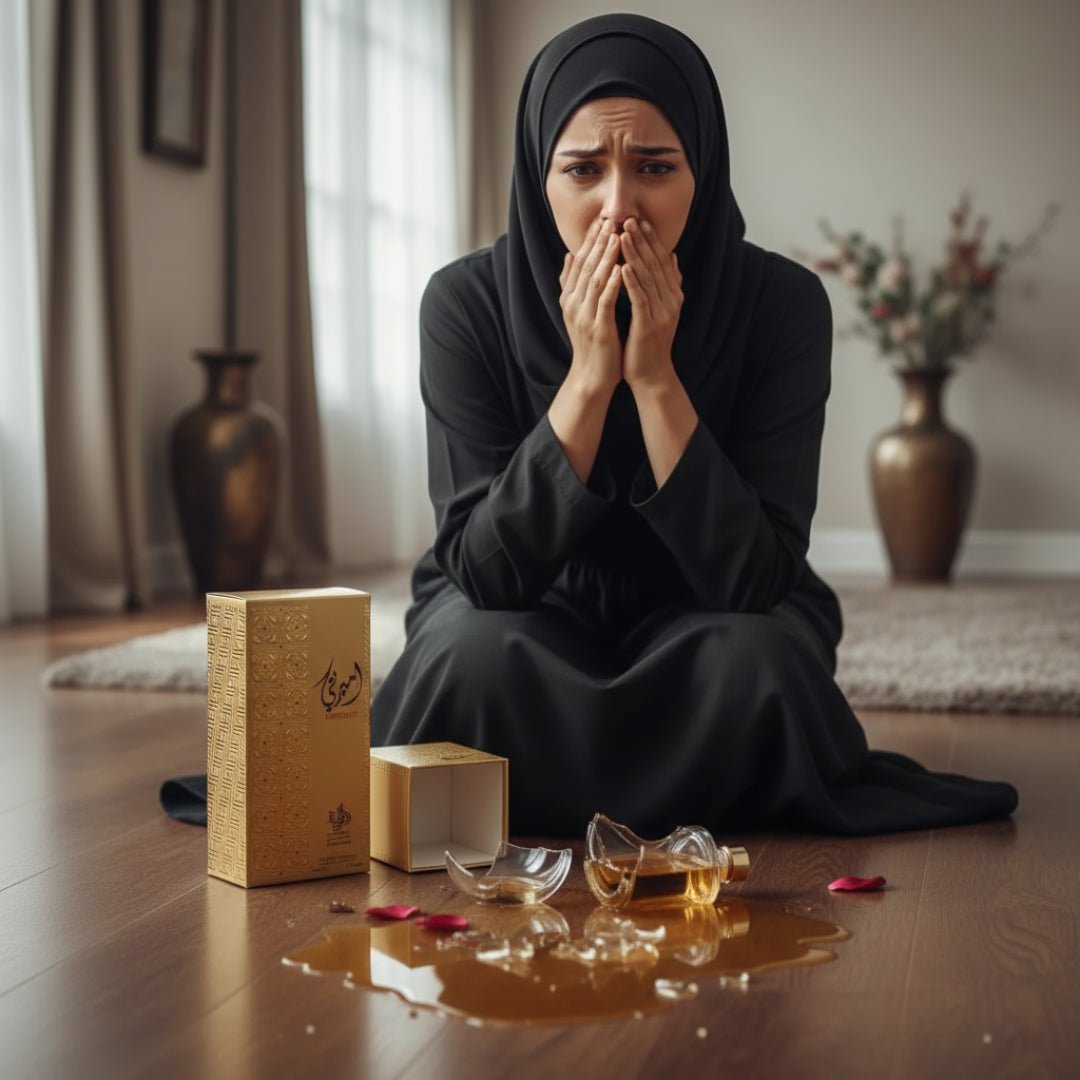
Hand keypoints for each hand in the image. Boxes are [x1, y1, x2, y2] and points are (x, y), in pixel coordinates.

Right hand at [559, 217, 622, 395]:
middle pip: (586, 266)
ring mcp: (584, 316)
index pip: (580, 261)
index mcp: (570, 297)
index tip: (602, 219)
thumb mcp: (580, 310)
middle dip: (599, 242)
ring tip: (618, 236)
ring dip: (607, 257)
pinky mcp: (597, 328)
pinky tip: (622, 268)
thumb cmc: (593, 343)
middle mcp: (573, 304)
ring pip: (595, 280)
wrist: (592, 377)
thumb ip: (574, 284)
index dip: (590, 240)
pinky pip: (605, 301)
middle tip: (611, 219)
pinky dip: (613, 283)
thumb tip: (569, 257)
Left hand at [619, 217, 683, 390]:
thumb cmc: (648, 343)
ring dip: (634, 254)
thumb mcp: (658, 309)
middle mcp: (670, 301)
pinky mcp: (649, 325)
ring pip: (647, 277)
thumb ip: (665, 284)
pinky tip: (622, 267)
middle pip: (655, 264)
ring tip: (622, 234)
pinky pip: (640, 298)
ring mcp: (661, 313)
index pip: (661, 261)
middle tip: (629, 218)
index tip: (638, 220)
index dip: (650, 240)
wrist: (651, 375)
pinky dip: (631, 281)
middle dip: (641, 240)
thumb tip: (672, 256)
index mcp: (672, 295)